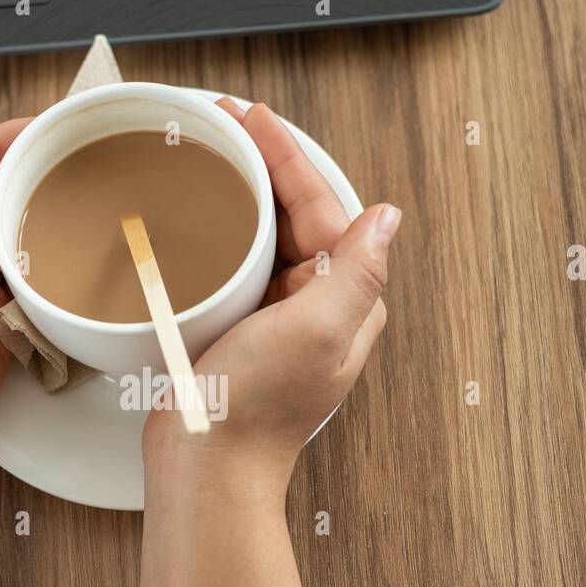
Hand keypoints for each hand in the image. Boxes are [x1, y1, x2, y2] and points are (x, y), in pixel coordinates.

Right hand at [144, 100, 400, 486]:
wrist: (204, 468)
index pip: (323, 209)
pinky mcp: (239, 332)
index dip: (290, 157)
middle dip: (264, 164)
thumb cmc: (255, 409)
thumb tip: (388, 218)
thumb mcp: (315, 331)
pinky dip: (220, 230)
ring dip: (242, 191)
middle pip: (296, 215)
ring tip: (211, 152)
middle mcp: (318, 308)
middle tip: (225, 122)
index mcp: (345, 302)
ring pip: (265, 234)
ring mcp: (278, 320)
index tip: (254, 119)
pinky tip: (198, 216)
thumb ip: (356, 273)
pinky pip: (237, 264)